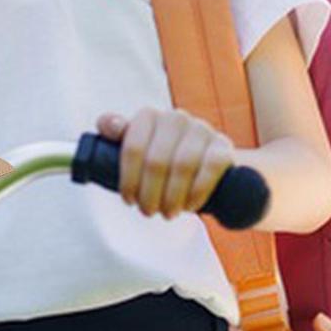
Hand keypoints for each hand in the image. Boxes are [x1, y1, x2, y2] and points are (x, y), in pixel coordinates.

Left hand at [96, 107, 235, 219]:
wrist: (203, 164)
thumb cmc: (159, 159)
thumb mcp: (134, 149)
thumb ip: (114, 133)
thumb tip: (106, 125)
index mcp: (148, 117)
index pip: (132, 148)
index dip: (129, 180)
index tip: (129, 201)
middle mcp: (175, 118)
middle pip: (156, 161)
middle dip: (149, 194)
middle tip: (148, 211)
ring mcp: (201, 129)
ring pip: (182, 165)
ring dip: (172, 197)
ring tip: (167, 213)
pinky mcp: (223, 145)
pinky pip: (211, 167)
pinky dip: (198, 192)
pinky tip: (190, 206)